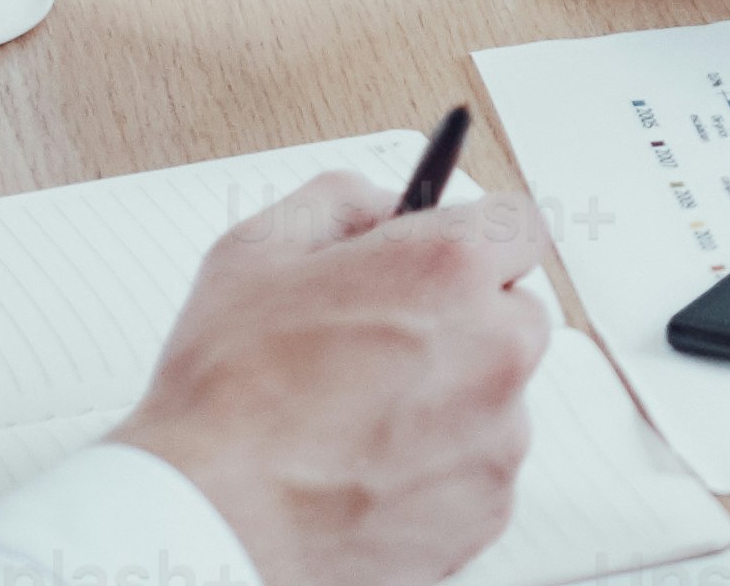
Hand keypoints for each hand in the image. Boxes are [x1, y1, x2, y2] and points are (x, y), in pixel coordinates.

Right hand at [102, 170, 552, 585]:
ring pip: (496, 399)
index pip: (518, 226)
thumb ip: (340, 203)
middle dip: (462, 325)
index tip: (446, 262)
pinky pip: (479, 470)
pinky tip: (368, 472)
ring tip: (358, 424)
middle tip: (385, 351)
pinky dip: (439, 471)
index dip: (474, 241)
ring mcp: (498, 435)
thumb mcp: (256, 252)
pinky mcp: (487, 508)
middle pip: (513, 314)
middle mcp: (494, 348)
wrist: (211, 526)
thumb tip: (384, 205)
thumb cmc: (225, 402)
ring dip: (449, 403)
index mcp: (450, 270)